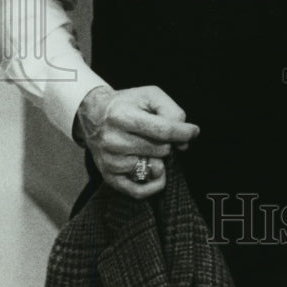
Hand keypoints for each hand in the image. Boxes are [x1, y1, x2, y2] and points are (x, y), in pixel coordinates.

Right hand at [75, 84, 199, 196]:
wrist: (93, 115)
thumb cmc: (126, 104)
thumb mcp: (150, 95)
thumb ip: (171, 111)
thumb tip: (184, 139)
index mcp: (122, 116)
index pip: (162, 130)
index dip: (183, 132)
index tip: (193, 131)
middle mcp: (113, 140)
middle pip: (160, 149)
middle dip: (168, 142)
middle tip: (160, 135)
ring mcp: (110, 160)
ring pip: (153, 167)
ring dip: (160, 158)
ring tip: (151, 146)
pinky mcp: (109, 176)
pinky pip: (138, 190)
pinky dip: (154, 184)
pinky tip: (158, 172)